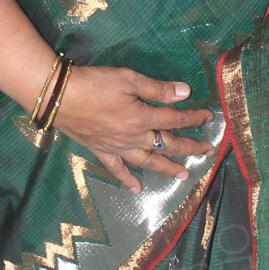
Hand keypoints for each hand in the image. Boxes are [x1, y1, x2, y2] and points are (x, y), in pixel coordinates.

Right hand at [53, 66, 213, 191]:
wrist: (59, 98)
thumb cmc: (94, 84)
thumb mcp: (128, 79)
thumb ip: (156, 89)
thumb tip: (184, 92)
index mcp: (142, 118)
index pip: (175, 118)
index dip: (193, 117)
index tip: (209, 117)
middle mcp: (134, 137)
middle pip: (168, 144)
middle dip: (190, 148)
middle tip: (208, 152)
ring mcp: (117, 147)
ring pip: (148, 161)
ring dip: (167, 168)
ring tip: (183, 175)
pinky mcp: (101, 151)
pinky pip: (117, 169)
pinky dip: (127, 180)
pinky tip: (137, 189)